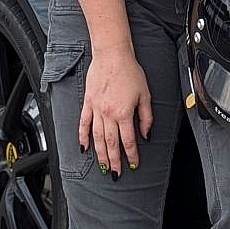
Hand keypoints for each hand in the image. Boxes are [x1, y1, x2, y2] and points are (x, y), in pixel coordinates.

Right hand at [79, 49, 152, 176]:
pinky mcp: (88, 103)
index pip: (129, 140)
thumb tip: (146, 134)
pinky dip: (83, 137)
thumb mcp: (145, 94)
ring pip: (97, 137)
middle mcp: (108, 114)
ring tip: (103, 166)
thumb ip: (146, 116)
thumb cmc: (130, 71)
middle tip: (116, 173)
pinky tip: (84, 147)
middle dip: (114, 160)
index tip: (133, 164)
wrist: (112, 55)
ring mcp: (96, 109)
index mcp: (124, 112)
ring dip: (100, 154)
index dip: (131, 154)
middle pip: (111, 143)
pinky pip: (84, 123)